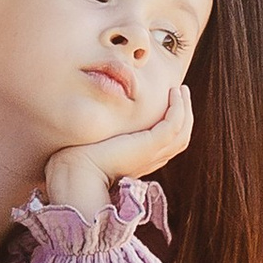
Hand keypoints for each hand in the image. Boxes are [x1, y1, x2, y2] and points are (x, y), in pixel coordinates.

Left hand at [41, 79, 193, 216]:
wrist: (77, 172)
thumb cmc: (78, 159)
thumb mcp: (97, 142)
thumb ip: (103, 135)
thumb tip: (93, 120)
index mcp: (140, 160)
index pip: (165, 142)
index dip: (171, 122)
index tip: (167, 102)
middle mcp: (151, 159)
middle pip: (180, 137)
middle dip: (183, 113)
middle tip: (181, 92)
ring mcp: (153, 154)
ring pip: (182, 131)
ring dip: (185, 108)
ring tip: (180, 89)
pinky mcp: (151, 146)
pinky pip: (174, 125)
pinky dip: (178, 108)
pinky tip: (174, 93)